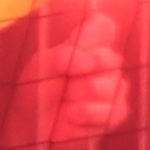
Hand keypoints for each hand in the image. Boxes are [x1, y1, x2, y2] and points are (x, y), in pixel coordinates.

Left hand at [30, 26, 134, 146]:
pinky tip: (73, 116)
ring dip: (82, 98)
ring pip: (112, 87)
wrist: (33, 124)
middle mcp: (105, 62)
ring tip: (65, 104)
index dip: (94, 36)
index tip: (79, 49)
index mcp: (86, 44)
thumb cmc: (37, 90)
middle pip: (110, 60)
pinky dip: (90, 115)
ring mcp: (114, 87)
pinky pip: (115, 110)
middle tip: (65, 85)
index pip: (103, 26)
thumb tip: (88, 61)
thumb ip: (64, 56)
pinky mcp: (115, 112)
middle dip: (82, 76)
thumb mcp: (42, 66)